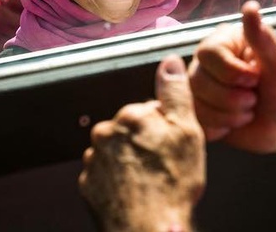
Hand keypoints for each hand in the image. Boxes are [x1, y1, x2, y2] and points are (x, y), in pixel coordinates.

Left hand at [79, 55, 205, 231]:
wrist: (148, 229)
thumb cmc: (171, 185)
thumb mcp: (187, 131)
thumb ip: (175, 93)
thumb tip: (170, 61)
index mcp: (131, 115)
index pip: (150, 111)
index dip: (166, 129)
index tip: (173, 146)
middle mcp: (106, 132)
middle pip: (130, 130)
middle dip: (145, 143)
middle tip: (163, 166)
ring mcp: (94, 159)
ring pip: (117, 152)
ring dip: (130, 161)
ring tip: (150, 182)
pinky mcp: (88, 183)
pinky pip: (105, 174)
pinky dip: (117, 180)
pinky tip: (135, 191)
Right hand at [189, 1, 275, 153]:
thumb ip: (261, 38)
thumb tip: (251, 6)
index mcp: (223, 43)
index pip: (208, 53)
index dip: (230, 72)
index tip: (255, 79)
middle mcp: (206, 63)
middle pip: (198, 81)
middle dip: (232, 98)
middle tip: (254, 99)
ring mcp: (200, 88)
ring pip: (195, 103)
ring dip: (229, 115)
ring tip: (248, 111)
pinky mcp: (199, 111)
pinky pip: (196, 120)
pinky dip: (220, 127)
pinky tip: (235, 122)